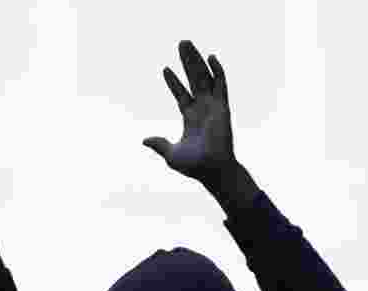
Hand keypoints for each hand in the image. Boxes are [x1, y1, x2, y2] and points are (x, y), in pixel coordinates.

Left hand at [143, 41, 236, 185]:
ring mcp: (213, 107)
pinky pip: (221, 85)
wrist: (212, 171)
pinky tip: (211, 57)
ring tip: (187, 44)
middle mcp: (202, 109)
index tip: (165, 69)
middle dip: (187, 62)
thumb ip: (160, 144)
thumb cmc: (195, 166)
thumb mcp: (171, 154)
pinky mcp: (223, 107)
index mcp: (190, 118)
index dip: (174, 82)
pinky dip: (217, 71)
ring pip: (204, 77)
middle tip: (181, 43)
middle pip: (193, 79)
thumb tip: (144, 139)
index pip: (181, 94)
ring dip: (197, 60)